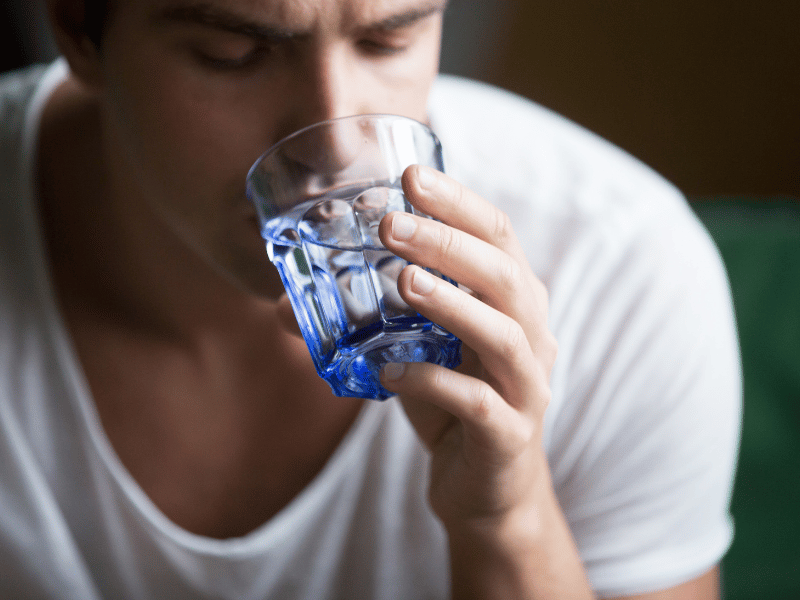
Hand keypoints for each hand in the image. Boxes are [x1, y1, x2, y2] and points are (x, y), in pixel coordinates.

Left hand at [378, 164, 557, 529]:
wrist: (487, 486)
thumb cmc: (450, 403)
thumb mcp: (414, 350)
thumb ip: (368, 319)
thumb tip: (280, 303)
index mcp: (513, 302)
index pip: (498, 236)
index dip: (459, 204)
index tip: (410, 175)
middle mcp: (532, 335)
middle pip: (506, 275)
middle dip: (449, 243)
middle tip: (391, 224)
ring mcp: (527, 386)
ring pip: (504, 335)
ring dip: (452, 303)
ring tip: (402, 282)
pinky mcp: (510, 433)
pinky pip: (478, 404)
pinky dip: (433, 384)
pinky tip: (391, 373)